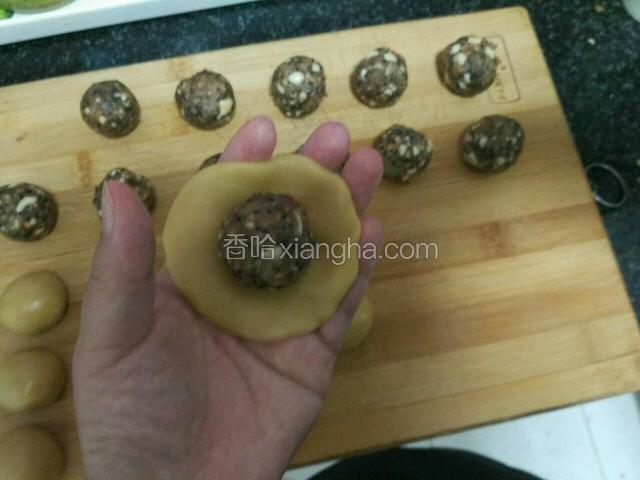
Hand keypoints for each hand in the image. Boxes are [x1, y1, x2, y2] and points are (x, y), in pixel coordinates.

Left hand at [72, 117, 382, 479]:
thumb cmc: (132, 417)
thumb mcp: (114, 338)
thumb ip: (122, 267)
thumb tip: (117, 192)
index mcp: (189, 278)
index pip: (218, 210)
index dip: (240, 168)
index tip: (263, 129)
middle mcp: (238, 290)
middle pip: (278, 222)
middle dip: (306, 177)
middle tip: (332, 136)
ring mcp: (279, 319)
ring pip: (316, 254)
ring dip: (342, 209)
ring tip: (364, 165)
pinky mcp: (311, 353)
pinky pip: (338, 303)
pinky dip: (355, 267)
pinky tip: (370, 229)